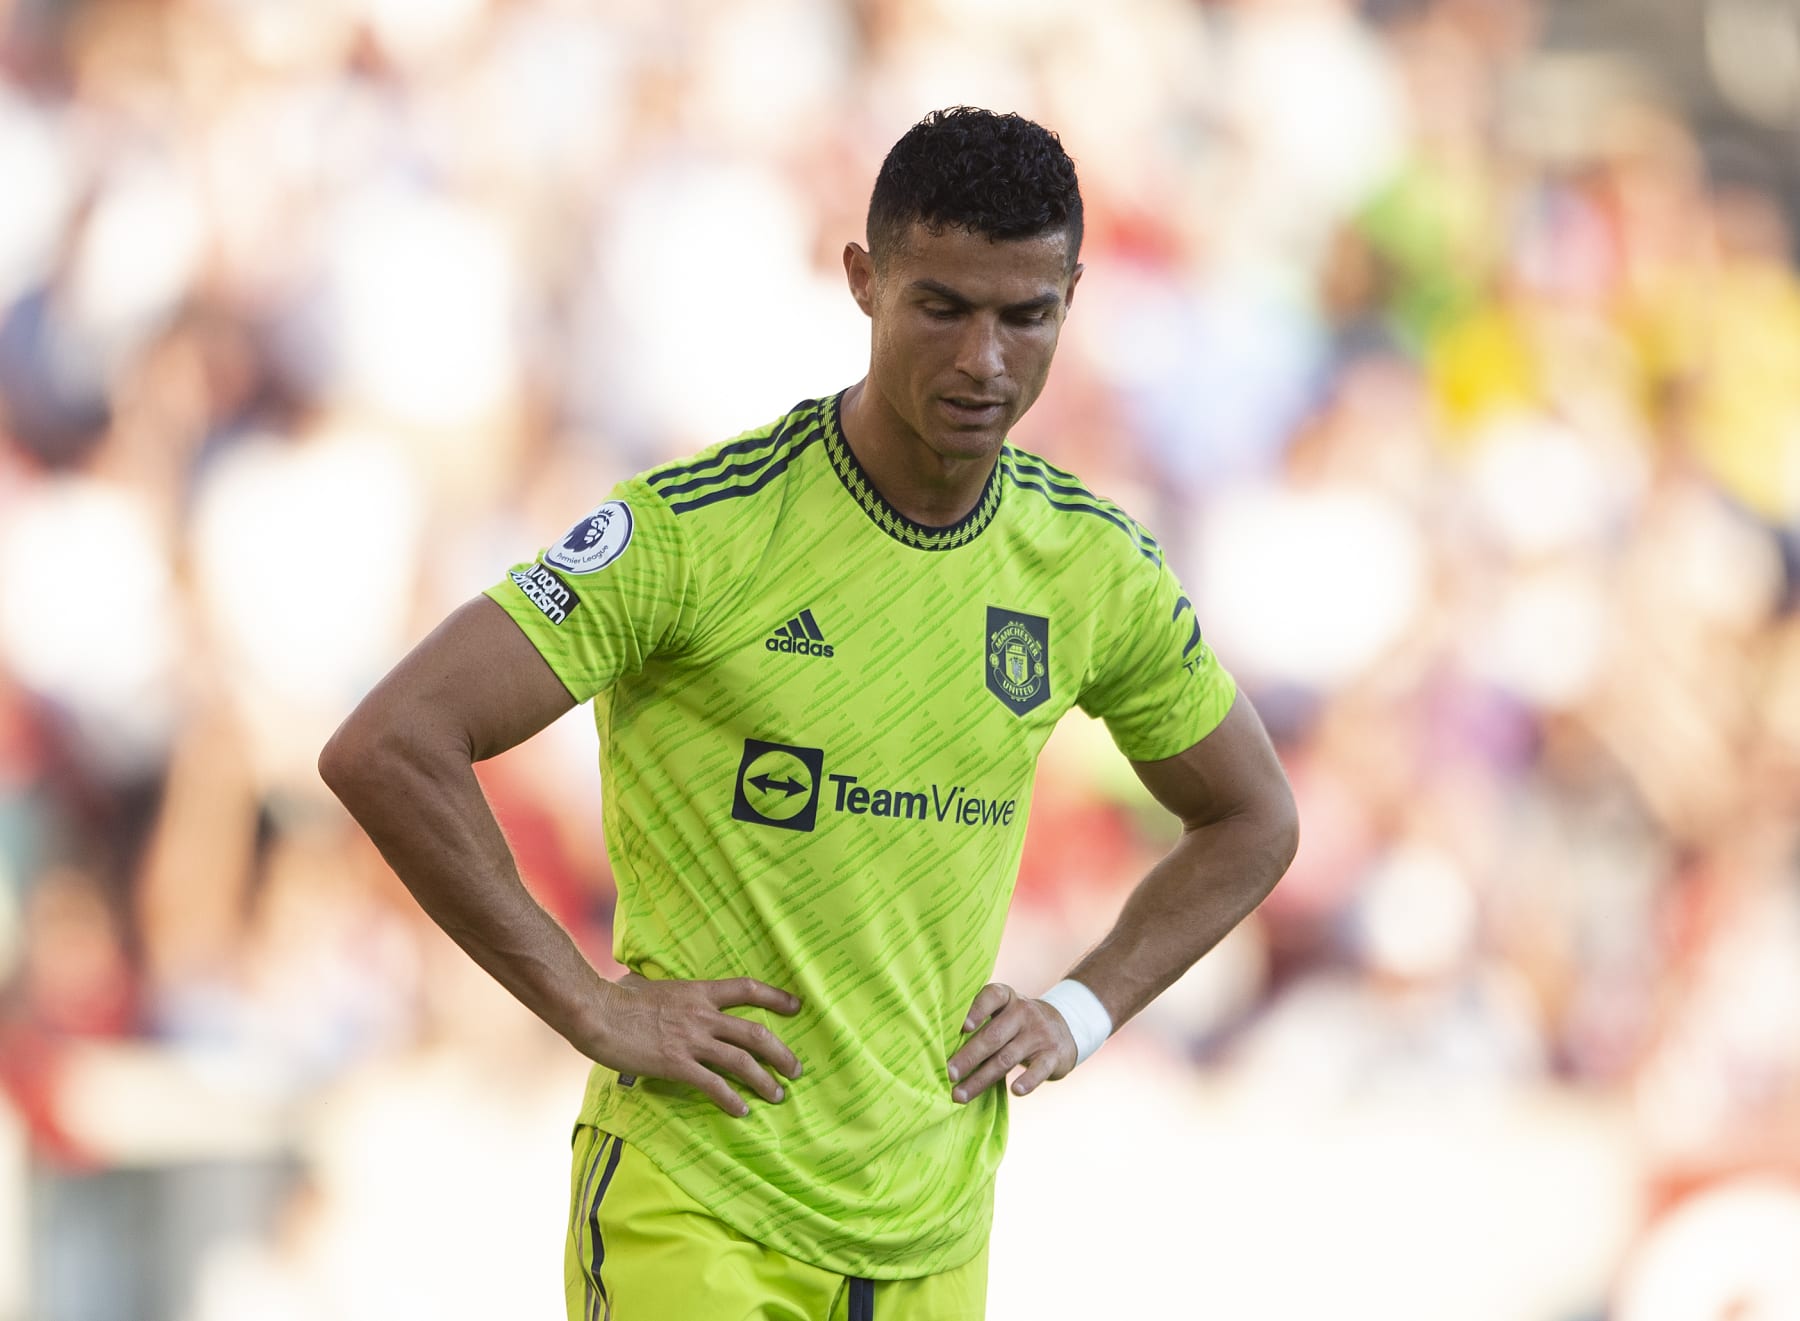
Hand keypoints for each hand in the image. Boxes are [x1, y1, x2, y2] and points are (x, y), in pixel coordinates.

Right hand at [588, 973, 803, 1117]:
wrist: (597, 1012)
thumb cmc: (617, 998)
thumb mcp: (653, 987)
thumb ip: (670, 995)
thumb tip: (663, 994)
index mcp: (699, 992)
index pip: (747, 989)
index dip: (776, 997)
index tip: (797, 1006)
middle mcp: (702, 1015)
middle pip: (755, 1033)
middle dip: (781, 1053)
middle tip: (796, 1069)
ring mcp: (691, 1040)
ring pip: (741, 1061)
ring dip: (764, 1080)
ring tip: (778, 1095)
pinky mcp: (677, 1064)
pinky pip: (713, 1084)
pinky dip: (732, 1099)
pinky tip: (742, 1111)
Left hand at [946, 982, 1076, 1103]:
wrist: (1065, 1027)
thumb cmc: (1017, 1023)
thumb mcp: (1004, 1011)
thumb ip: (980, 1020)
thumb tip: (936, 1043)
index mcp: (1008, 998)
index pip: (992, 997)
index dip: (978, 1010)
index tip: (963, 1027)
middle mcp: (1024, 1012)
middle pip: (993, 1035)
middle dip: (968, 1057)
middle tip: (948, 1074)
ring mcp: (1040, 1034)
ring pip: (1007, 1058)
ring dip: (981, 1079)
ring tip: (960, 1095)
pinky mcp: (1053, 1055)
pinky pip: (1039, 1069)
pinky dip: (1028, 1080)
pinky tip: (1015, 1091)